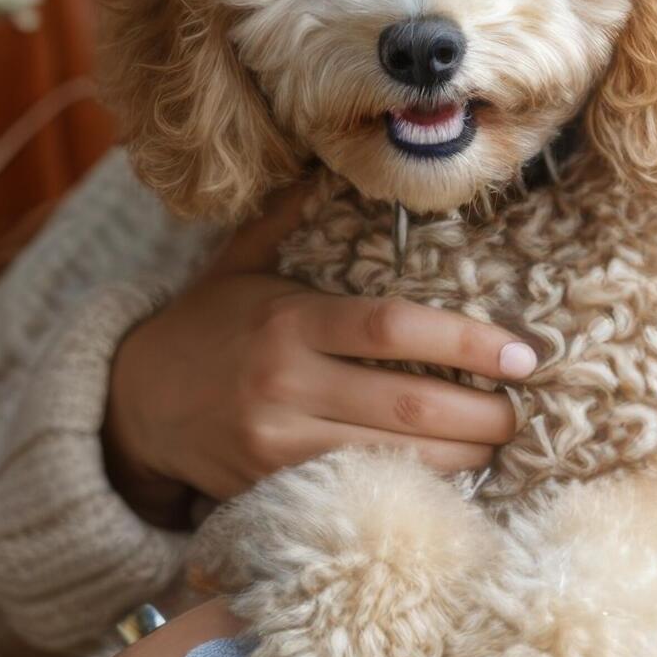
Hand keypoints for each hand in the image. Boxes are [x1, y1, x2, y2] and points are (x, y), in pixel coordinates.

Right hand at [105, 179, 535, 511]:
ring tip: (497, 447)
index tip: (523, 355)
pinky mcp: (271, 488)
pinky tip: (447, 480)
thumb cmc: (205, 326)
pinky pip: (357, 491)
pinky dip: (409, 488)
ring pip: (393, 460)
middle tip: (521, 412)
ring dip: (460, 460)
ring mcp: (278, 444)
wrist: (133, 405)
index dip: (467, 342)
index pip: (394, 329)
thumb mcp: (238, 264)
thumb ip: (287, 218)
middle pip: (409, 406)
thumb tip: (327, 165)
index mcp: (290, 320)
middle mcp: (286, 383)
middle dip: (482, 416)